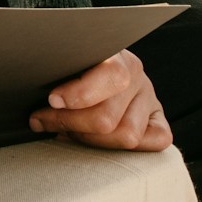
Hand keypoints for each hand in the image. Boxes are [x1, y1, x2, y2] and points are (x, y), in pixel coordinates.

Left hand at [29, 49, 171, 151]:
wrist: (93, 67)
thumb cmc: (66, 65)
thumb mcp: (61, 59)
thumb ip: (56, 70)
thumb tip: (42, 94)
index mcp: (114, 53)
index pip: (112, 76)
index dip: (80, 93)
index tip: (52, 100)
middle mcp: (137, 75)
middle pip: (108, 116)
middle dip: (69, 123)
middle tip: (42, 120)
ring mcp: (150, 99)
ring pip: (126, 135)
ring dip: (89, 139)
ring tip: (65, 131)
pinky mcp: (159, 122)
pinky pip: (154, 143)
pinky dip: (120, 148)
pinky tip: (94, 140)